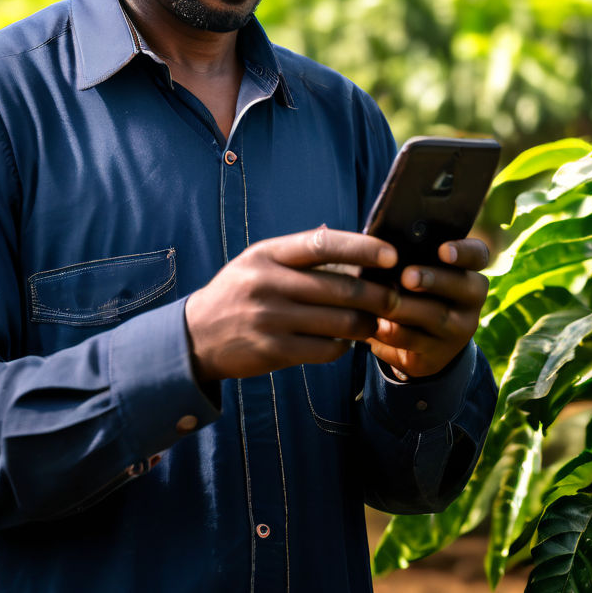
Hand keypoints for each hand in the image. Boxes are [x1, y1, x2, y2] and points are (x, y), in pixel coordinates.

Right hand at [184, 225, 399, 383]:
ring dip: (365, 324)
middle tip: (395, 297)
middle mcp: (268, 283)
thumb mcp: (259, 260)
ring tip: (375, 321)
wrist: (195, 335)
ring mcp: (270, 319)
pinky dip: (343, 347)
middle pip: (339, 288)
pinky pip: (324, 350)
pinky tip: (346, 342)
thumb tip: (350, 241)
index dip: (362, 248)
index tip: (391, 255)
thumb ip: (299, 252)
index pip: (323, 244)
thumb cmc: (239, 291)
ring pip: (338, 322)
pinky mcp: (272, 351)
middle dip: (376, 294)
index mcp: (268, 253)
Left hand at [367, 238, 488, 379]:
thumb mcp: (416, 272)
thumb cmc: (412, 290)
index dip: (464, 252)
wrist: (419, 343)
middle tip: (407, 277)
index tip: (443, 250)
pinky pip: (413, 343)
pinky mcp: (435, 357)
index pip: (478, 256)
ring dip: (407, 308)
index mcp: (468, 272)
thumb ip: (407, 257)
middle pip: (460, 288)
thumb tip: (382, 247)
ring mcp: (456, 332)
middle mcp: (470, 302)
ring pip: (435, 318)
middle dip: (432, 280)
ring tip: (384, 300)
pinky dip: (390, 332)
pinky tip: (373, 323)